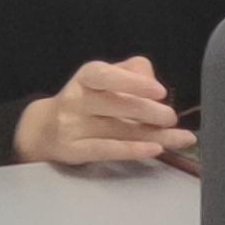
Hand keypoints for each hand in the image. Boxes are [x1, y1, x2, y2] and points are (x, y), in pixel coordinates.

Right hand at [16, 55, 193, 167]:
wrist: (44, 128)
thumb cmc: (86, 99)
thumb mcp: (104, 77)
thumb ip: (132, 73)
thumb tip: (156, 85)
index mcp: (87, 76)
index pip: (106, 75)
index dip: (133, 82)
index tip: (160, 91)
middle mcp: (77, 99)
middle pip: (116, 105)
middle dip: (149, 112)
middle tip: (171, 117)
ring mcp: (73, 127)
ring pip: (118, 130)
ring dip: (153, 135)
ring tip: (181, 137)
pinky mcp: (74, 150)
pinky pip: (106, 150)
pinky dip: (133, 150)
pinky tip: (155, 149)